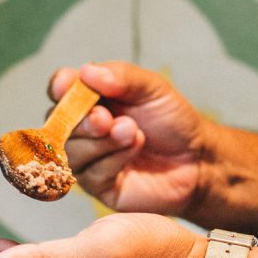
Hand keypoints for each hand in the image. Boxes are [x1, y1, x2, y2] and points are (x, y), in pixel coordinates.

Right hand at [50, 61, 210, 217]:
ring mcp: (89, 158)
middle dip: (82, 119)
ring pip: (73, 150)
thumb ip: (122, 77)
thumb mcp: (153, 88)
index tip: (66, 85)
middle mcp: (84, 128)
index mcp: (92, 98)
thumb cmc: (172, 120)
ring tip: (134, 132)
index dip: (60, 86)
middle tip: (106, 118)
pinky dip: (113, 159)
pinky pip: (91, 174)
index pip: (62, 89)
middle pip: (59, 123)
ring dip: (103, 141)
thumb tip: (86, 71)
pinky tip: (135, 149)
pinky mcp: (99, 185)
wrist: (198, 159)